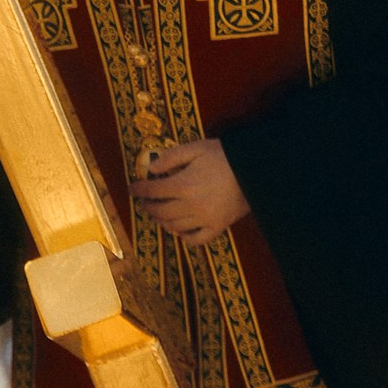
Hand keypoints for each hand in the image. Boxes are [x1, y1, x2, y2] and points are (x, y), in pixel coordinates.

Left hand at [129, 140, 250, 244]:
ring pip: (174, 226)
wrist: (255, 170)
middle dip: (149, 207)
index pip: (153, 190)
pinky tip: (180, 230)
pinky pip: (196, 239)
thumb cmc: (225, 156)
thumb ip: (172, 157)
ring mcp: (204, 219)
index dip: (139, 189)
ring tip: (159, 214)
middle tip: (145, 202)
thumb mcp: (197, 148)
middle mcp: (190, 206)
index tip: (132, 189)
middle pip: (161, 212)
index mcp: (183, 185)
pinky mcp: (218, 227)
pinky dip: (184, 237)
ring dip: (162, 221)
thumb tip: (151, 168)